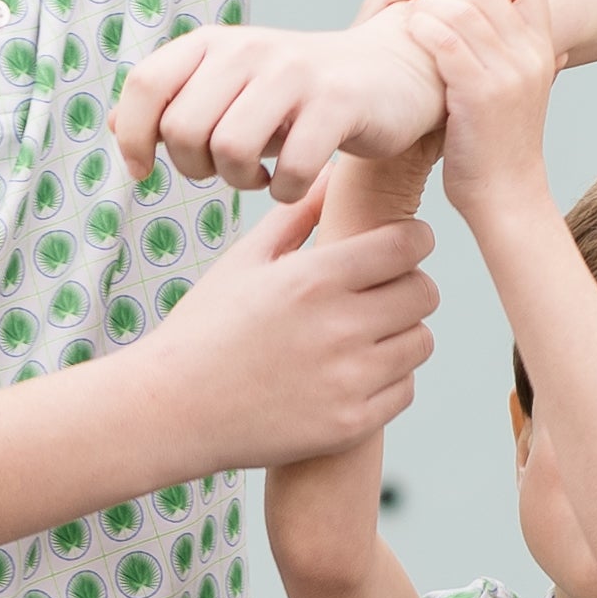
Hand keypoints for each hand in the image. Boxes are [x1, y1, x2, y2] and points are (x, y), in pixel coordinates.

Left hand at [112, 7, 451, 196]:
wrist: (393, 72)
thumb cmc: (302, 92)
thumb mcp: (233, 86)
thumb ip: (176, 104)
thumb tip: (112, 126)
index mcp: (216, 43)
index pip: (146, 85)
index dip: (134, 136)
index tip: (145, 170)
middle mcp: (249, 50)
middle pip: (184, 130)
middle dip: (196, 169)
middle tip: (226, 170)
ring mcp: (294, 74)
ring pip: (231, 150)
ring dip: (241, 183)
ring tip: (261, 176)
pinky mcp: (338, 103)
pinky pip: (290, 168)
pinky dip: (286, 191)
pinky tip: (294, 181)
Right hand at [138, 182, 438, 465]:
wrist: (172, 411)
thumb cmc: (204, 330)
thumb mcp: (243, 263)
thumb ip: (296, 216)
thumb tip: (332, 172)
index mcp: (313, 278)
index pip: (407, 244)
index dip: (413, 240)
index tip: (402, 246)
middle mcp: (338, 327)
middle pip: (424, 293)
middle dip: (409, 285)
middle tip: (383, 291)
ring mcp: (348, 380)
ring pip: (421, 342)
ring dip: (401, 333)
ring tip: (366, 333)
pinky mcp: (351, 424)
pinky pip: (405, 390)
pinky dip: (389, 380)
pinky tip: (354, 372)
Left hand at [425, 0, 560, 217]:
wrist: (506, 196)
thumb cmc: (499, 145)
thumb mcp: (521, 92)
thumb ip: (512, 55)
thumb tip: (495, 21)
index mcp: (543, 52)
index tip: (460, 0)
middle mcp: (530, 58)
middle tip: (426, 8)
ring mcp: (507, 75)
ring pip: (463, 11)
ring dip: (430, 9)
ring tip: (412, 22)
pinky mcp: (479, 95)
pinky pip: (446, 42)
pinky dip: (422, 31)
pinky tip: (408, 36)